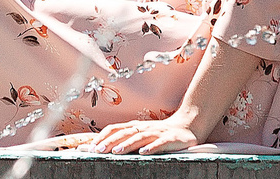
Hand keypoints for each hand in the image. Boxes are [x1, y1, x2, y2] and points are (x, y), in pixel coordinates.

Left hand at [78, 114, 210, 154]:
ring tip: (116, 151)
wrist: (188, 126)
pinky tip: (144, 152)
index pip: (116, 128)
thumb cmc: (161, 133)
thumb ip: (127, 139)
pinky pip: (160, 143)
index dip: (103, 136)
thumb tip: (104, 146)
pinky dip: (151, 147)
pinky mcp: (170, 139)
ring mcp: (157, 132)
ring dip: (127, 144)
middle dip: (110, 141)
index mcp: (136, 126)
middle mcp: (144, 128)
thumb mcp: (142, 134)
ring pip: (140, 137)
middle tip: (98, 150)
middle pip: (125, 133)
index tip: (91, 146)